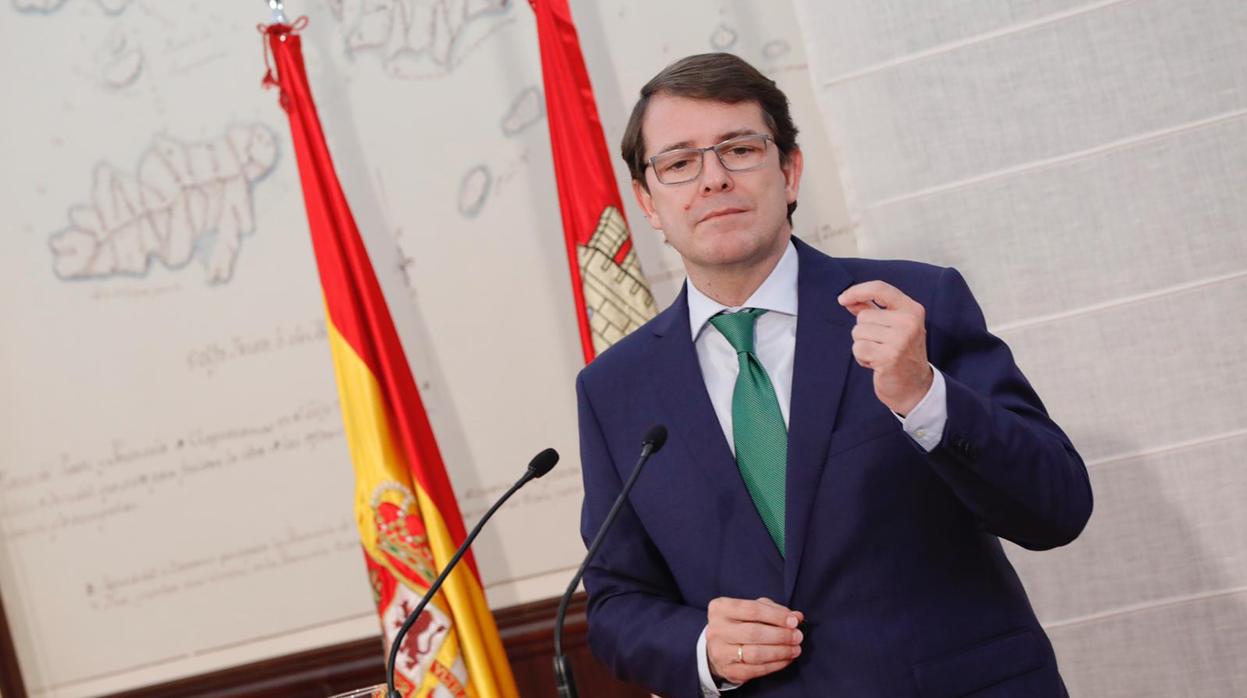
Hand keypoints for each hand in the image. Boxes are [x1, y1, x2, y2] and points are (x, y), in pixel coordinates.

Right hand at [705, 597, 803, 684]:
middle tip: (797, 636)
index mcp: (721, 608)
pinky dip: (775, 665)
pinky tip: (786, 659)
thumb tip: (797, 617)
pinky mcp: (728, 670)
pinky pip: (756, 670)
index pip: (752, 609)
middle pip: (753, 632)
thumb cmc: (740, 623)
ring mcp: (720, 652)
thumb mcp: (753, 610)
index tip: (794, 621)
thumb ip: (774, 610)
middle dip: (780, 635)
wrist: (719, 647)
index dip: (776, 616)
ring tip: (795, 649)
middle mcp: (716, 629)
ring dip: (780, 651)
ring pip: (755, 654)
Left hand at [838, 280, 933, 415]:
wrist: (915, 387)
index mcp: (912, 309)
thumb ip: (872, 310)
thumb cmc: (901, 354)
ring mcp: (900, 339)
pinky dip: (862, 358)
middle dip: (863, 332)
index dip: (857, 291)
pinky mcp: (889, 357)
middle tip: (880, 345)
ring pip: (858, 332)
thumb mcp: (893, 327)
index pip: (880, 288)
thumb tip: (848, 299)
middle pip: (863, 316)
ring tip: (879, 354)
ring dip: (863, 346)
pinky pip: (858, 348)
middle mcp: (909, 322)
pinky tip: (876, 363)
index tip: (842, 299)